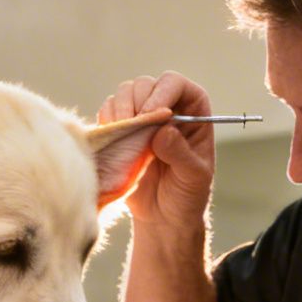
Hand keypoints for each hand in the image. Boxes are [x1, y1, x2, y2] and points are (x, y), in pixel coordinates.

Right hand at [99, 72, 215, 235]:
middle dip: (135, 103)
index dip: (161, 93)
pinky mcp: (121, 130)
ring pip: (124, 94)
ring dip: (119, 112)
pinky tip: (115, 143)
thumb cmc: (186, 196)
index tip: (149, 115)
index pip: (175, 83)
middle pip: (144, 84)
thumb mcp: (193, 177)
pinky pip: (108, 112)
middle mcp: (168, 107)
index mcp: (194, 111)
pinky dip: (107, 123)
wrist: (163, 218)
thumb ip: (181, 154)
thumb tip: (163, 131)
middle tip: (132, 129)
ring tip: (124, 137)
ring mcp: (143, 117)